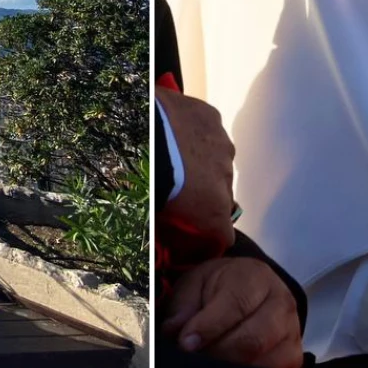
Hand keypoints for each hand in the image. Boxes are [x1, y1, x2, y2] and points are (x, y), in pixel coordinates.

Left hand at [156, 85, 235, 252]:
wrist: (141, 132)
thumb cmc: (144, 181)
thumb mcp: (155, 217)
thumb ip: (167, 232)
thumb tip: (159, 251)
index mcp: (213, 211)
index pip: (223, 236)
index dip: (208, 235)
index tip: (192, 234)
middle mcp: (226, 180)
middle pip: (221, 193)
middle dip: (204, 194)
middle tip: (177, 188)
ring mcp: (222, 146)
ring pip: (217, 160)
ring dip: (201, 162)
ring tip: (175, 157)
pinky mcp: (212, 117)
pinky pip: (208, 131)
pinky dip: (196, 134)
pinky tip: (176, 132)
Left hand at [160, 256, 303, 367]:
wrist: (249, 287)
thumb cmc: (220, 286)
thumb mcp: (196, 282)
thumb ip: (183, 304)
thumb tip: (174, 331)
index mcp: (256, 277)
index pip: (235, 305)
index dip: (208, 328)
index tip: (186, 343)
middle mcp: (281, 304)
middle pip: (252, 340)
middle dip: (217, 354)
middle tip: (193, 360)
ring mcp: (292, 332)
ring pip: (264, 363)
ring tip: (207, 367)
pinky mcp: (293, 357)